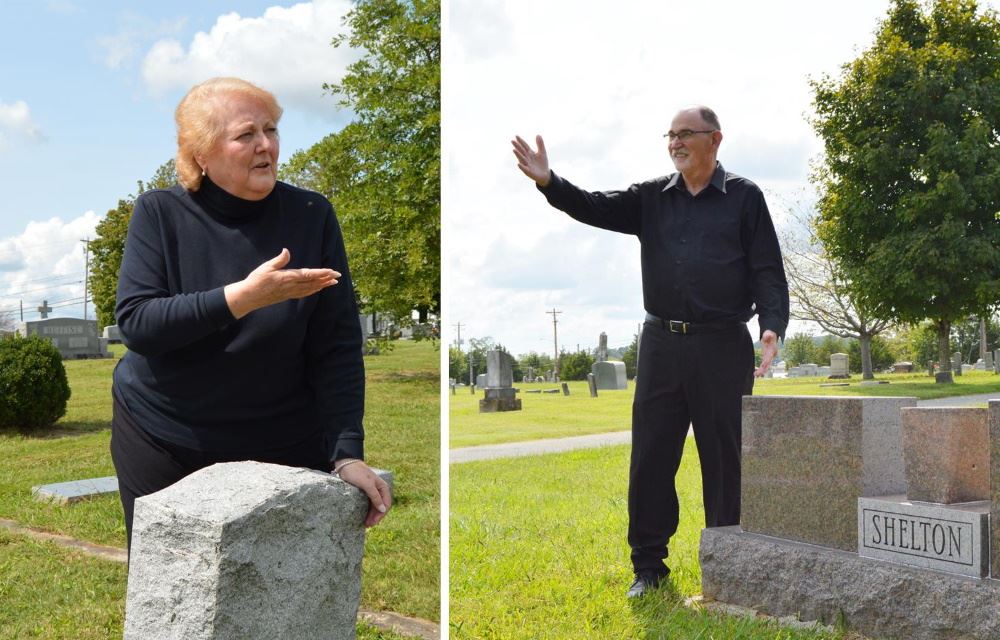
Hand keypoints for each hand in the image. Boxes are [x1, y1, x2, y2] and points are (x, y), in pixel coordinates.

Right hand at [224, 248, 338, 318]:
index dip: (322, 273)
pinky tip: (318, 289)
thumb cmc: (256, 280)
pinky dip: (313, 291)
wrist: (249, 297)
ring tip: (332, 282)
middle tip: (338, 276)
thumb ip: (279, 260)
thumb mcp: (266, 267)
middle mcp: (291, 286)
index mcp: (287, 277)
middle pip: (313, 282)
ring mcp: (290, 292)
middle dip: (326, 279)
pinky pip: (304, 293)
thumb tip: (286, 251)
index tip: (332, 272)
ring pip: (310, 289)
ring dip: (322, 285)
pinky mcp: (288, 296)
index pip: (309, 274)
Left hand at [334, 459, 390, 527]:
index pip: (386, 504)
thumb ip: (375, 497)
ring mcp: (372, 492)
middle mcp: (379, 490)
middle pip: (381, 507)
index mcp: (383, 487)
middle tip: (368, 525)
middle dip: (376, 517)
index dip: (381, 514)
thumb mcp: (367, 485)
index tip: (373, 522)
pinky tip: (364, 517)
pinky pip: (369, 504)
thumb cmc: (357, 473)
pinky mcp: (365, 493)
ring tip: (365, 524)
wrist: (346, 465)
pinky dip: (367, 511)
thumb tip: (383, 509)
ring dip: (372, 515)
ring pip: (375, 507)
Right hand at [511, 134, 550, 186]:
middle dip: (517, 146)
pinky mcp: (529, 172)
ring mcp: (527, 165)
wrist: (545, 174)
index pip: (525, 146)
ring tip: (514, 150)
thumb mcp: (542, 152)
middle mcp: (527, 158)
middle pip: (522, 151)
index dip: (521, 141)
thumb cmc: (542, 163)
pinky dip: (521, 166)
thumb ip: (540, 144)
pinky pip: (524, 169)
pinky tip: (518, 164)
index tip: (516, 136)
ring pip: (522, 159)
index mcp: (530, 153)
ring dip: (518, 154)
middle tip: (512, 141)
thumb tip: (538, 134)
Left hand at [755, 330, 778, 376]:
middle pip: (768, 363)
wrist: (771, 336)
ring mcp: (769, 357)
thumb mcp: (769, 333)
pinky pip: (764, 365)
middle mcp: (772, 355)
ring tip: (756, 376)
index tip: (763, 366)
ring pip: (766, 366)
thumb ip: (768, 335)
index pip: (769, 357)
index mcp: (772, 350)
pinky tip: (756, 374)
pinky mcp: (766, 358)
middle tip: (758, 374)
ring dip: (761, 371)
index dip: (766, 361)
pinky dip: (761, 369)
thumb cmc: (769, 335)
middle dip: (764, 369)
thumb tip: (767, 335)